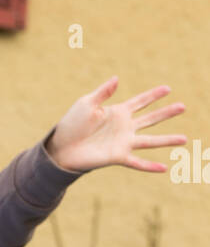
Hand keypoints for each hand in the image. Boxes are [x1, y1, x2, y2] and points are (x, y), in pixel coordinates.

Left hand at [46, 76, 186, 172]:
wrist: (61, 147)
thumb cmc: (72, 124)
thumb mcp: (86, 104)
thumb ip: (103, 93)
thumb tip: (117, 78)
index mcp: (117, 112)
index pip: (140, 102)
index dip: (153, 95)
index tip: (168, 88)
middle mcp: (124, 127)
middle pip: (150, 119)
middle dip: (166, 113)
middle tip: (183, 106)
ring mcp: (123, 142)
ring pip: (150, 141)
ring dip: (167, 140)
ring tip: (184, 139)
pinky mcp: (117, 156)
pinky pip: (137, 162)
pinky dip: (150, 166)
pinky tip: (164, 168)